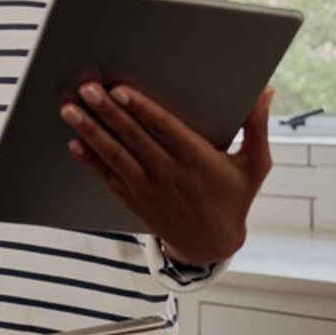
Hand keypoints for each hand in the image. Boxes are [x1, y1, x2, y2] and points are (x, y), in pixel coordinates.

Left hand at [62, 83, 274, 265]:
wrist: (212, 245)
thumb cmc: (234, 198)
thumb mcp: (255, 165)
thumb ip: (256, 127)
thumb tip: (266, 91)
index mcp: (198, 159)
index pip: (163, 128)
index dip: (140, 108)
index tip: (120, 89)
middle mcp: (169, 173)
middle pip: (133, 137)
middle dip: (107, 112)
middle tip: (86, 89)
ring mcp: (148, 188)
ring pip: (115, 155)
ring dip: (90, 131)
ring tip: (70, 109)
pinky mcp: (133, 199)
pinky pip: (107, 177)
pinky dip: (89, 160)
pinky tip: (73, 143)